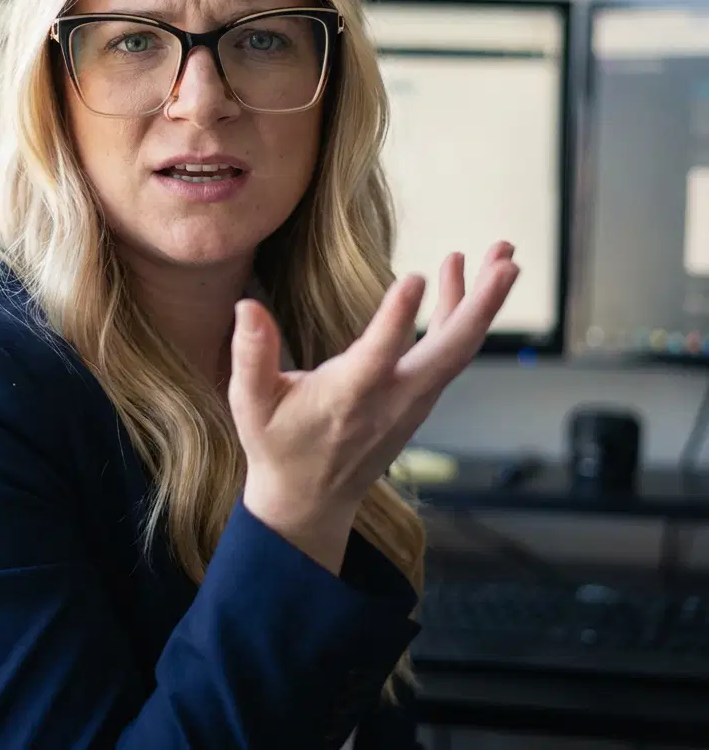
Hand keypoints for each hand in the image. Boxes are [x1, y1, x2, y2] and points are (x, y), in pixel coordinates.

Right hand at [229, 242, 518, 573]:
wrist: (311, 499)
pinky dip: (461, 314)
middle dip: (483, 304)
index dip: (397, 318)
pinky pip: (449, 353)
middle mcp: (392, 398)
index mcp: (348, 397)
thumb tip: (247, 307)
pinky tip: (458, 276)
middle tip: (507, 260)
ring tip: (502, 254)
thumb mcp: (251, 403)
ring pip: (459, 348)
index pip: (379, 355)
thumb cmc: (278, 446)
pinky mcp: (418, 397)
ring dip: (483, 302)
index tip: (415, 278)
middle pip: (451, 350)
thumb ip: (250, 355)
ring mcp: (413, 400)